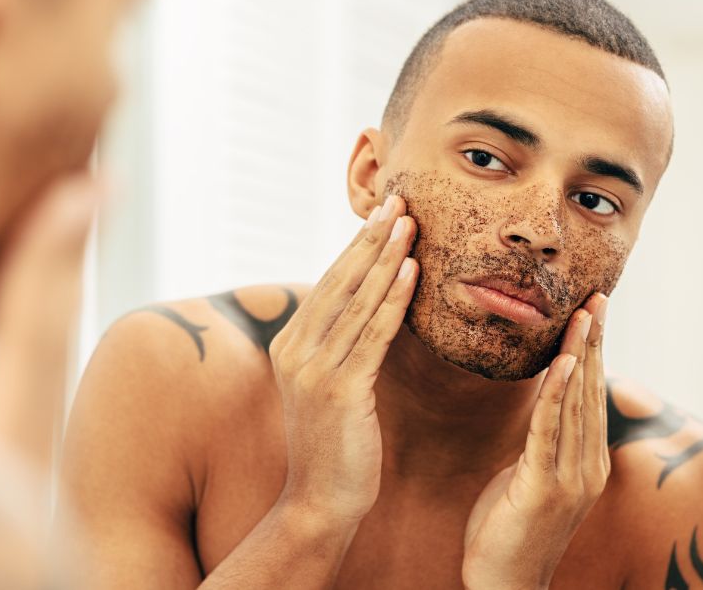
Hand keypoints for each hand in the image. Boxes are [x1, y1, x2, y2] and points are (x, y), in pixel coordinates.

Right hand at [268, 195, 417, 525]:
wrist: (321, 502)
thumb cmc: (335, 444)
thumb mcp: (331, 385)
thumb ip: (342, 345)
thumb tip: (371, 307)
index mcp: (291, 345)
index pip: (329, 283)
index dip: (358, 246)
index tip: (384, 213)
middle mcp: (295, 351)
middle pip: (340, 281)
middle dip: (371, 239)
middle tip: (398, 200)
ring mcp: (313, 370)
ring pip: (357, 301)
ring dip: (386, 258)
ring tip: (410, 223)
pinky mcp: (339, 390)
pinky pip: (372, 334)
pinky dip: (393, 299)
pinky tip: (411, 272)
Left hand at [462, 294, 610, 589]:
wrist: (502, 585)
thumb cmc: (507, 530)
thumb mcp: (528, 476)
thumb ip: (540, 441)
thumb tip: (540, 404)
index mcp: (585, 461)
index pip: (590, 394)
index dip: (594, 350)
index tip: (594, 309)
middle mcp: (587, 466)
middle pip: (591, 392)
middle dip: (594, 342)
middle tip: (597, 297)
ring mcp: (571, 479)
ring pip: (577, 405)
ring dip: (580, 357)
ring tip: (583, 316)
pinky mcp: (545, 489)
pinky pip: (551, 432)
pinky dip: (558, 395)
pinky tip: (562, 364)